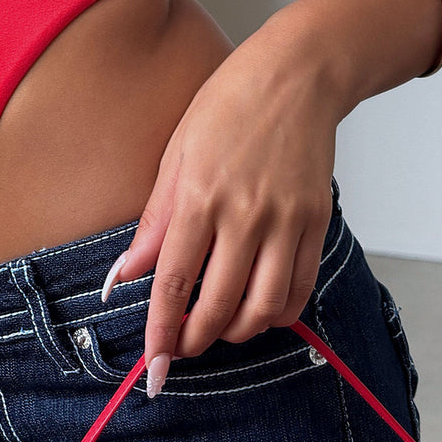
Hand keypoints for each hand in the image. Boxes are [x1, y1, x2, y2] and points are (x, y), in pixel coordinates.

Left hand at [101, 6, 341, 396]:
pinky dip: (278, 314)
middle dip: (197, 341)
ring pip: (265, 308)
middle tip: (184, 346)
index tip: (154, 365)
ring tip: (221, 325)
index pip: (175, 283)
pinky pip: (300, 290)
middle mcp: (245, 214)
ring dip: (238, 331)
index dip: (162, 332)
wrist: (298, 76)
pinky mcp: (316, 223)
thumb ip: (154, 223)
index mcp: (200, 196)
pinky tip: (259, 309)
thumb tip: (125, 276)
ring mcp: (287, 221)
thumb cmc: (228, 107)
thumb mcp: (175, 156)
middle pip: (220, 306)